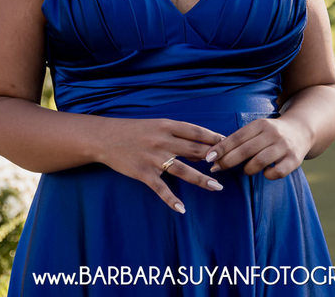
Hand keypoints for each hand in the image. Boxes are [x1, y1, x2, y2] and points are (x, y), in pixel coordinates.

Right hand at [96, 117, 224, 213]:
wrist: (105, 138)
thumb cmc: (134, 131)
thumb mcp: (156, 126)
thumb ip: (178, 135)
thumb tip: (202, 150)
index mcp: (166, 125)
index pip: (195, 131)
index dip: (213, 138)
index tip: (228, 143)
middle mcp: (162, 141)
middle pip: (194, 150)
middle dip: (213, 159)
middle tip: (229, 166)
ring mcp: (153, 158)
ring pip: (183, 170)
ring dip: (201, 179)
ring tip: (217, 187)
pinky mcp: (143, 173)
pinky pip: (161, 189)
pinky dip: (171, 200)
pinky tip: (182, 209)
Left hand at [206, 116, 312, 179]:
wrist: (301, 130)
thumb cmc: (270, 133)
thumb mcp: (256, 130)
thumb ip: (239, 140)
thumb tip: (213, 155)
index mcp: (260, 124)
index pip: (237, 137)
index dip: (221, 148)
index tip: (208, 158)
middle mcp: (272, 134)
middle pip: (245, 150)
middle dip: (228, 161)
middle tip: (216, 169)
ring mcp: (284, 146)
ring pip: (260, 161)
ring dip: (248, 169)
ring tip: (246, 170)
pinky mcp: (294, 160)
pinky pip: (277, 172)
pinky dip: (268, 175)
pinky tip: (265, 173)